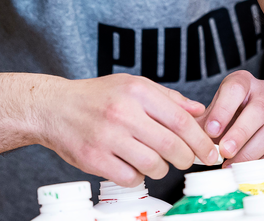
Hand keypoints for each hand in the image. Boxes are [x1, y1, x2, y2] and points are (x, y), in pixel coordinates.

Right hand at [33, 73, 218, 186]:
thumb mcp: (133, 85)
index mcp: (137, 92)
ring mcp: (107, 137)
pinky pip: (130, 177)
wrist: (53, 108)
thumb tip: (200, 112)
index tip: (211, 153)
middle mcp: (123, 113)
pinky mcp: (93, 158)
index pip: (182, 121)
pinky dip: (139, 176)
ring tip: (157, 161)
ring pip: (153, 165)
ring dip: (163, 169)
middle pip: (171, 146)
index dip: (202, 141)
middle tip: (187, 160)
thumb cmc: (98, 97)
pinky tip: (134, 165)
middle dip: (187, 159)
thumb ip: (168, 98)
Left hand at [200, 70, 263, 165]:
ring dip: (251, 152)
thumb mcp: (212, 115)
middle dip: (240, 134)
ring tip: (232, 166)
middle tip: (224, 152)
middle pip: (257, 111)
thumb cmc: (228, 119)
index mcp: (243, 81)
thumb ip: (201, 125)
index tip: (210, 131)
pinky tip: (249, 169)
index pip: (235, 89)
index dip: (223, 110)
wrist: (254, 126)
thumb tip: (189, 138)